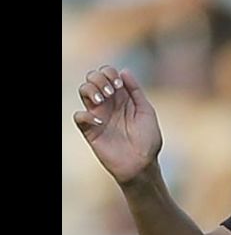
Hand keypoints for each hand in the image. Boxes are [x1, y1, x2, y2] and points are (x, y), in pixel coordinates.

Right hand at [73, 65, 161, 184]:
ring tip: (104, 99)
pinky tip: (100, 122)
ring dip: (91, 89)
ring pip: (83, 90)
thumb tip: (125, 71)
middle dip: (100, 78)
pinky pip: (78, 116)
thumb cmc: (148, 139)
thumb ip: (136, 91)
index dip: (110, 73)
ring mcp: (98, 115)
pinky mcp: (90, 130)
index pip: (107, 74)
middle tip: (112, 91)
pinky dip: (86, 115)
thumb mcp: (146, 111)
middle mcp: (109, 103)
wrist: (142, 163)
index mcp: (122, 97)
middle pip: (93, 78)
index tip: (119, 84)